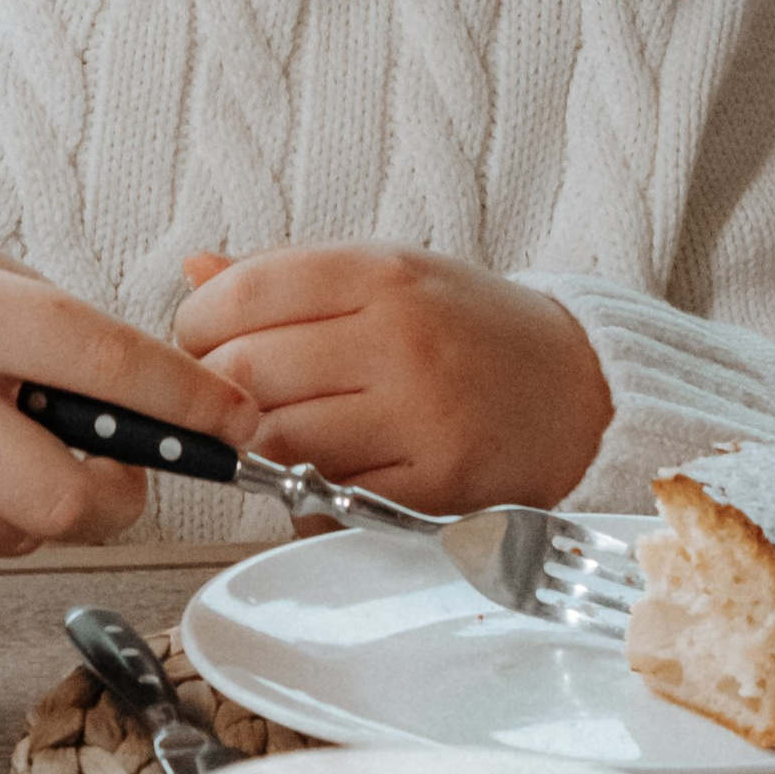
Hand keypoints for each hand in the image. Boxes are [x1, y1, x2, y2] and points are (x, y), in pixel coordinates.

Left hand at [172, 244, 611, 515]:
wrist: (580, 389)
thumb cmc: (468, 329)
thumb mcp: (388, 275)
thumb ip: (290, 279)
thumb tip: (195, 272)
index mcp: (382, 273)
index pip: (244, 293)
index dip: (197, 323)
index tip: (200, 338)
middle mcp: (400, 340)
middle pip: (247, 374)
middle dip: (214, 393)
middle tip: (226, 398)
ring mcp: (420, 416)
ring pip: (278, 444)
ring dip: (255, 448)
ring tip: (274, 434)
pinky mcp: (435, 485)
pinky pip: (328, 501)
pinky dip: (304, 496)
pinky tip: (321, 472)